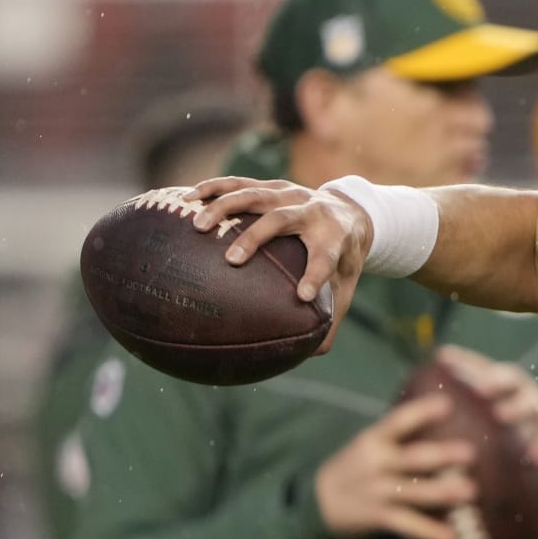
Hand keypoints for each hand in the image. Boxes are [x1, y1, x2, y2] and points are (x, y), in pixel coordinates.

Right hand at [189, 176, 371, 353]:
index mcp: (334, 238)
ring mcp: (290, 194)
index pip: (326, 258)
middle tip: (231, 259)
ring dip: (225, 207)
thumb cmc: (342, 257)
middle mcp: (311, 211)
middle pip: (281, 219)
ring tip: (197, 225)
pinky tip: (185, 200)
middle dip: (257, 237)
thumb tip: (313, 355)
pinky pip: (239, 183)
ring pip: (255, 195)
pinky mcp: (272, 186)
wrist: (352, 211)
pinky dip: (213, 189)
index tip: (300, 296)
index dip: (315, 275)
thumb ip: (331, 318)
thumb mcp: (345, 286)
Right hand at [314, 395, 476, 538]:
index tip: (446, 403)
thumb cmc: (360, 466)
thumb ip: (402, 432)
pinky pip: (408, 525)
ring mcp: (377, 492)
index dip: (421, 411)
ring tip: (470, 491)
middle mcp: (376, 464)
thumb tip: (449, 408)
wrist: (318, 503)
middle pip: (412, 458)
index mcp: (374, 439)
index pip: (399, 421)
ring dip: (442, 492)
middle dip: (441, 455)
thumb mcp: (372, 443)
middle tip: (470, 453)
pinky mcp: (378, 517)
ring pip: (413, 492)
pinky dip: (429, 533)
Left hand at [435, 344, 537, 465]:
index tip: (441, 357)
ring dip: (517, 407)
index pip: (480, 366)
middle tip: (479, 389)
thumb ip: (460, 413)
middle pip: (508, 378)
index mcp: (500, 382)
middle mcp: (521, 389)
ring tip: (502, 416)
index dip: (462, 360)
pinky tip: (536, 458)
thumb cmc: (505, 425)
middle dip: (494, 381)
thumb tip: (410, 416)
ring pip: (531, 403)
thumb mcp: (487, 413)